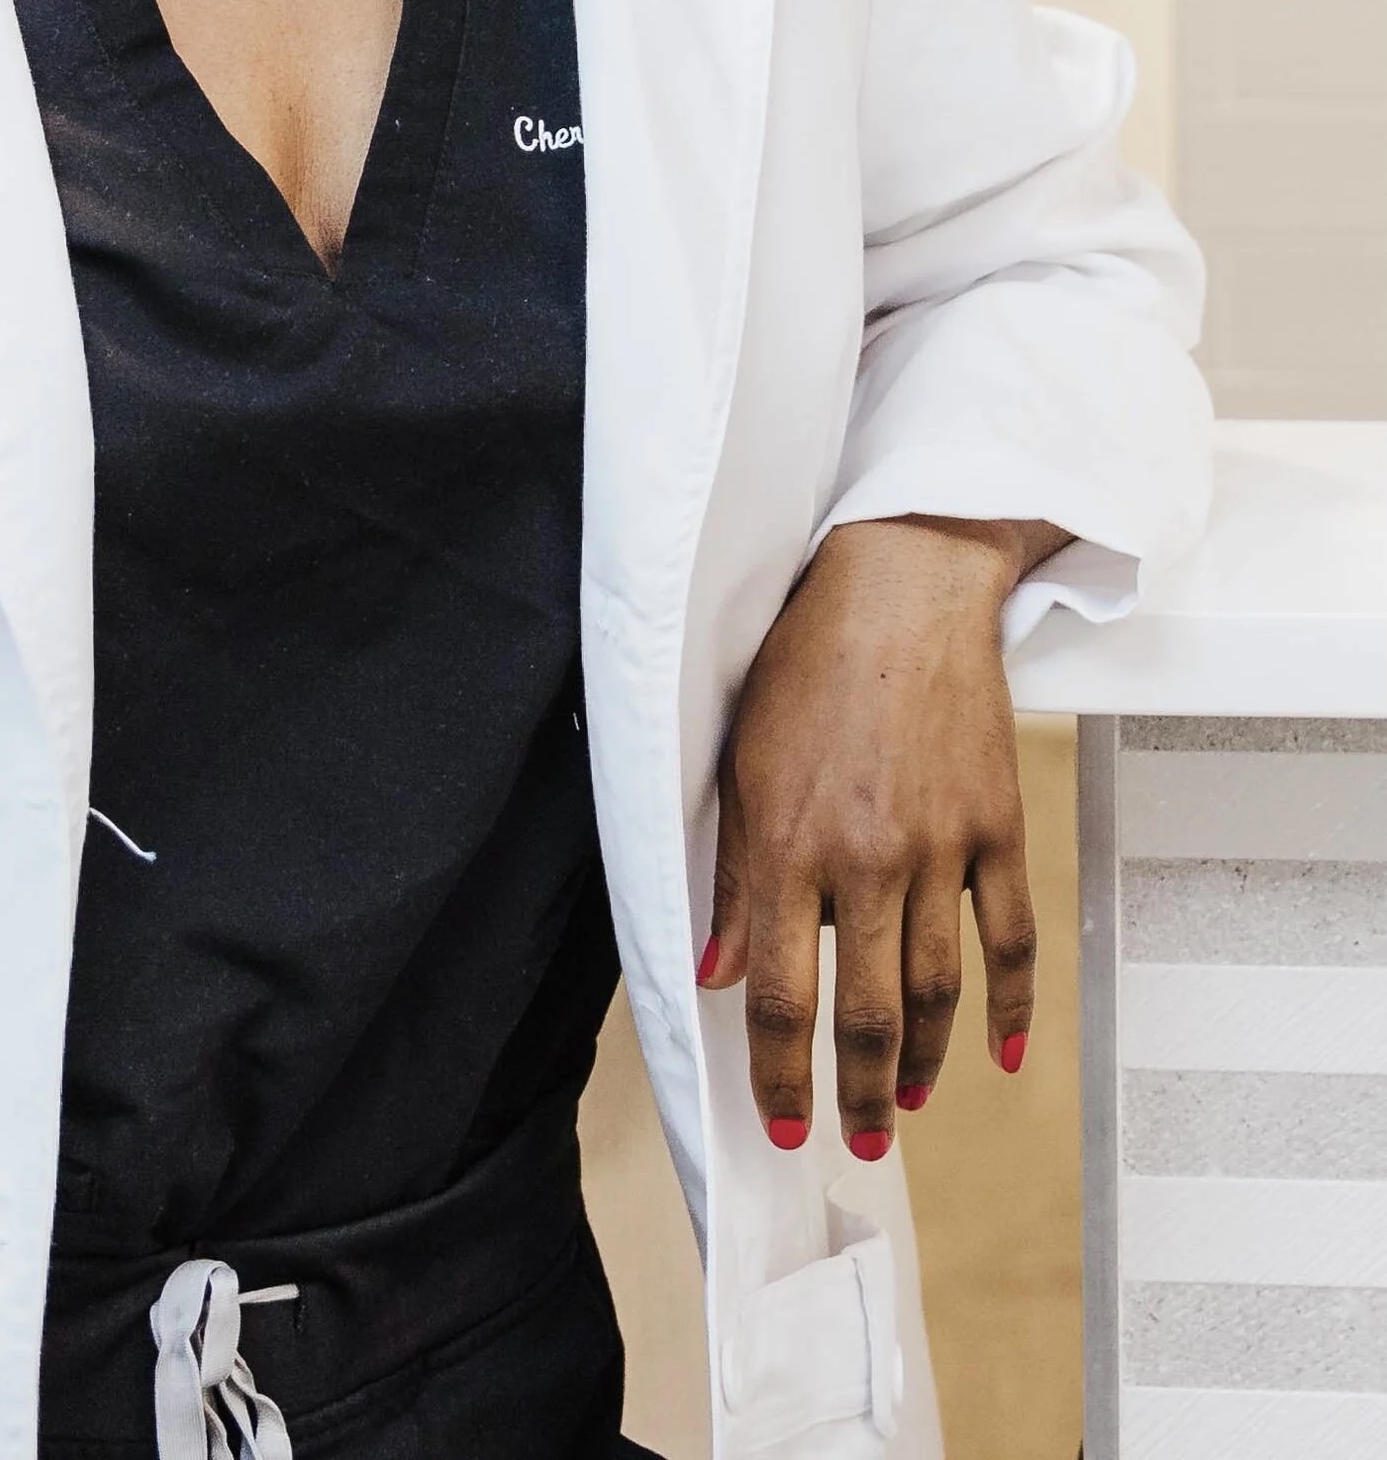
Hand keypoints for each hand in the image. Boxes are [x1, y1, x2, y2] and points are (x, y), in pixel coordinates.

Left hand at [701, 514, 1065, 1156]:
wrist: (901, 588)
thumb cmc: (805, 665)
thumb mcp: (742, 765)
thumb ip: (735, 876)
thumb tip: (719, 970)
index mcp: (790, 845)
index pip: (782, 994)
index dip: (780, 1072)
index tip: (782, 1125)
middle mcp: (867, 860)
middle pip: (868, 1012)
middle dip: (859, 1093)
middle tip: (860, 1142)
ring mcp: (942, 848)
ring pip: (938, 991)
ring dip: (927, 1064)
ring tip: (913, 1105)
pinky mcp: (998, 828)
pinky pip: (1011, 939)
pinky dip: (1010, 1007)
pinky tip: (1000, 1056)